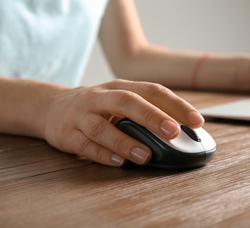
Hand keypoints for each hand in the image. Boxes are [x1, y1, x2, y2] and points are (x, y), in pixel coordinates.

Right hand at [43, 79, 204, 166]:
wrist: (52, 107)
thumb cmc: (98, 106)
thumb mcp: (120, 101)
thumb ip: (146, 111)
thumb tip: (181, 131)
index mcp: (120, 87)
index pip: (152, 91)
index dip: (176, 105)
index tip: (197, 121)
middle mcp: (100, 97)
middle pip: (127, 102)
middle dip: (152, 116)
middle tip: (173, 132)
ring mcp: (82, 115)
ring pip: (103, 127)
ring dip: (126, 142)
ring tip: (146, 156)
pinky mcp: (67, 134)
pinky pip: (85, 145)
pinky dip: (102, 154)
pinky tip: (118, 162)